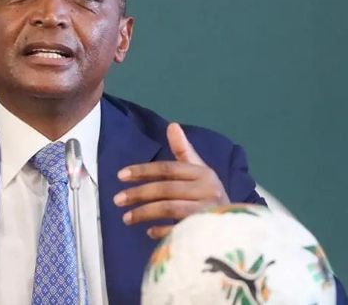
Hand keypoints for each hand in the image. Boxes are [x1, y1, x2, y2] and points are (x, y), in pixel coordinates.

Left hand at [113, 122, 228, 238]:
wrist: (239, 226)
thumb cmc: (210, 195)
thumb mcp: (199, 171)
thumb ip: (183, 151)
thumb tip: (172, 125)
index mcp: (203, 173)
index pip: (167, 168)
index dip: (143, 171)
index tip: (120, 176)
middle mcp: (207, 189)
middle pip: (166, 188)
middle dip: (138, 194)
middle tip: (117, 200)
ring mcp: (208, 210)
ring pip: (170, 208)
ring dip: (144, 213)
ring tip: (125, 219)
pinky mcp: (208, 230)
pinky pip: (180, 229)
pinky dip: (162, 231)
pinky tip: (148, 232)